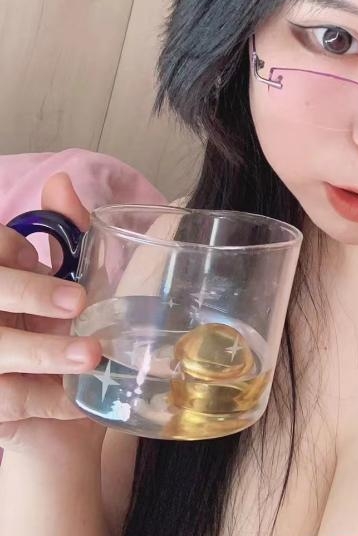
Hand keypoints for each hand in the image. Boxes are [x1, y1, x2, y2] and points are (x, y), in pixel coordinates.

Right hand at [0, 172, 103, 459]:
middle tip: (76, 301)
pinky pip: (8, 399)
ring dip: (43, 352)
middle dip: (27, 292)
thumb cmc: (65, 339)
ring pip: (0, 348)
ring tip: (91, 356)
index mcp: (2, 282)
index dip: (14, 256)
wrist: (59, 432)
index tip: (45, 259)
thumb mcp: (70, 284)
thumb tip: (60, 182)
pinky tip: (79, 403)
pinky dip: (46, 400)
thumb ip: (67, 232)